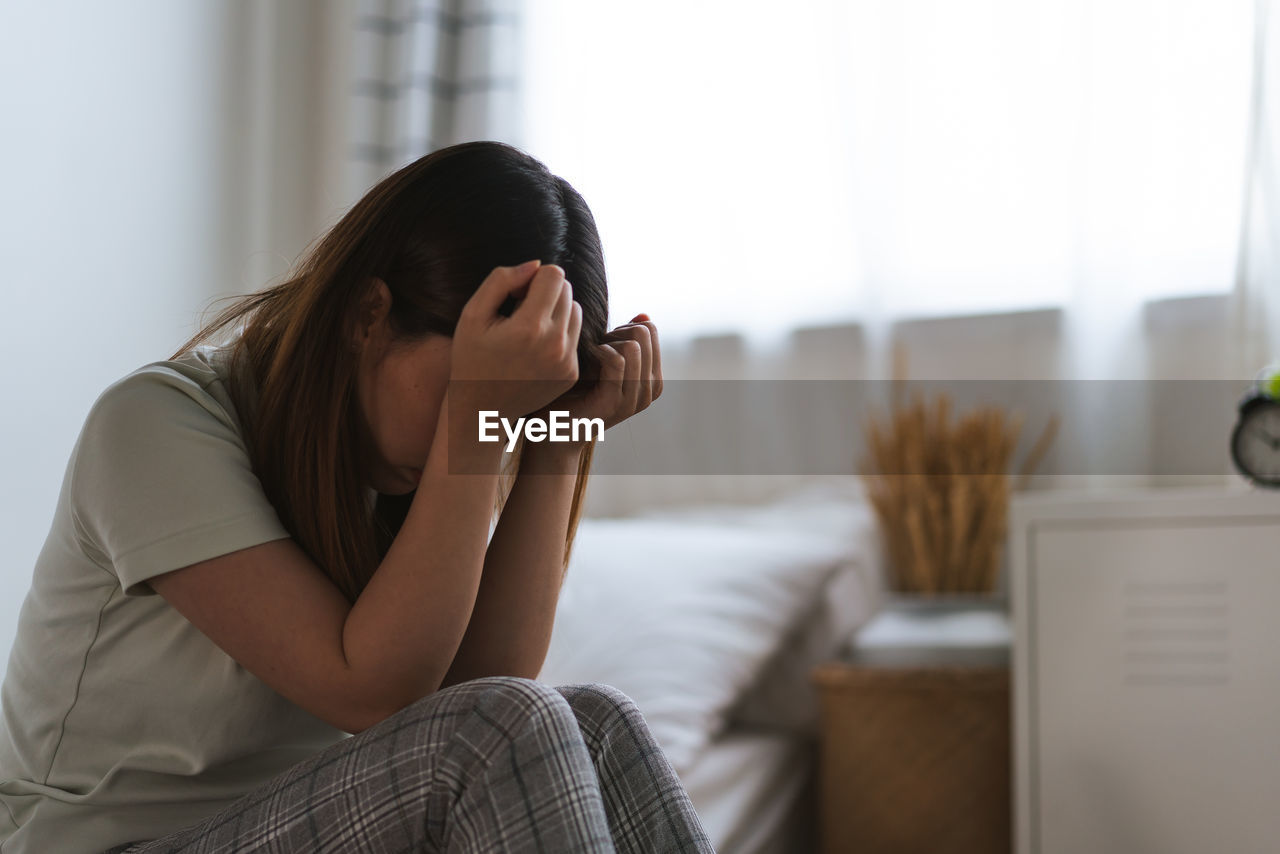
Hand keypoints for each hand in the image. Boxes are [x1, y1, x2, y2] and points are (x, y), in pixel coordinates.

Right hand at [449, 261, 582, 417]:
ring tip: (529, 329)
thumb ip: (502, 280)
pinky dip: (559, 335)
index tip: (515, 295)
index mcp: (530, 328)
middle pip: (568, 291)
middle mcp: (555, 345)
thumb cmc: (472, 358)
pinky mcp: (572, 373)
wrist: (481, 410)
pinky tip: (535, 349)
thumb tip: (536, 265)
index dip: (534, 278)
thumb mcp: (473, 314)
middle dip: (546, 292)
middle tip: (520, 311)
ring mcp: (566, 362)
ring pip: (575, 312)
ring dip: (556, 312)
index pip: (555, 275)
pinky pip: (575, 337)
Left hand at [531, 313, 662, 441]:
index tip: (603, 340)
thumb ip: (626, 340)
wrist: (553, 428)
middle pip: (644, 334)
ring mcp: (635, 399)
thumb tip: (644, 316)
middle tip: (595, 347)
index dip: (623, 326)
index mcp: (652, 379)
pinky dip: (599, 353)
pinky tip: (586, 359)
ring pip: (633, 346)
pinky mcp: (615, 403)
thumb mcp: (605, 361)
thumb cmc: (575, 391)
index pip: (651, 330)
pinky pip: (618, 361)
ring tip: (590, 355)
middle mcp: (650, 391)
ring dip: (606, 343)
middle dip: (615, 332)